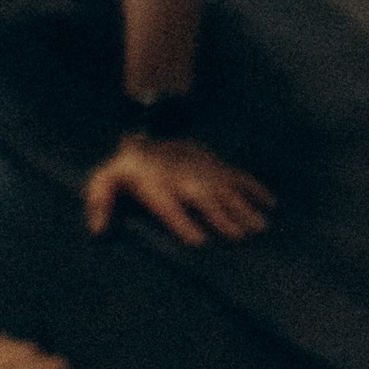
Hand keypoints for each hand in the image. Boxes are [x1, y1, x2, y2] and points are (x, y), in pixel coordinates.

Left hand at [84, 132, 275, 246]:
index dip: (184, 224)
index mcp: (159, 189)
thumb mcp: (106, 180)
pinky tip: (270, 202)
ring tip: (261, 227)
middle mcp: (185, 181)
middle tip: (242, 236)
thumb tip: (98, 231)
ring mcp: (205, 172)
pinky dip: (256, 188)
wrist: (151, 128)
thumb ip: (101, 202)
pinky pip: (240, 176)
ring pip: (227, 190)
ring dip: (245, 208)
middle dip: (223, 217)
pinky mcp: (218, 166)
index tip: (198, 241)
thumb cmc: (129, 168)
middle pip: (206, 200)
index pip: (172, 208)